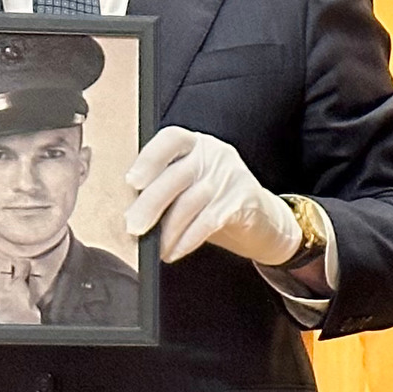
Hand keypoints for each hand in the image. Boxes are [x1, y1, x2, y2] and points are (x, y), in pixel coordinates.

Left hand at [123, 127, 303, 265]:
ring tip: (156, 247)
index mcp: (195, 144)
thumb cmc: (215, 202)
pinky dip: (188, 239)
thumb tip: (128, 210)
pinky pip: (209, 221)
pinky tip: (175, 251)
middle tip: (133, 227)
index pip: (171, 140)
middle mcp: (213, 154)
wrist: (264, 220)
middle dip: (150, 204)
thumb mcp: (189, 185)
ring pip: (191, 202)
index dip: (149, 159)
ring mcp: (231, 176)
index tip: (131, 182)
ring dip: (168, 230)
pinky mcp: (244, 200)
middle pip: (176, 176)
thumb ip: (163, 187)